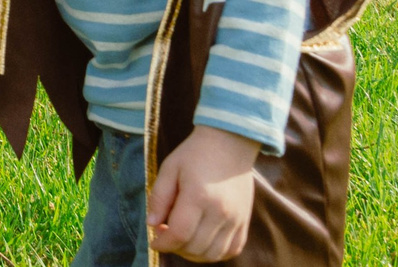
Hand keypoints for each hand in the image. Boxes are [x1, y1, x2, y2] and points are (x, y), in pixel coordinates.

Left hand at [149, 126, 259, 260]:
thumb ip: (159, 197)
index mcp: (198, 196)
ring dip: (194, 253)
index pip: (179, 234)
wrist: (230, 143)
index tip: (154, 242)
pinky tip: (202, 241)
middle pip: (196, 247)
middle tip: (166, 234)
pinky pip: (232, 250)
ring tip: (182, 238)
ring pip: (214, 254)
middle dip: (175, 248)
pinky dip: (215, 253)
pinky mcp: (245, 221)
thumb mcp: (169, 168)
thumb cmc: (194, 154)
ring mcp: (236, 219)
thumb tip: (152, 224)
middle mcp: (221, 211)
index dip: (163, 244)